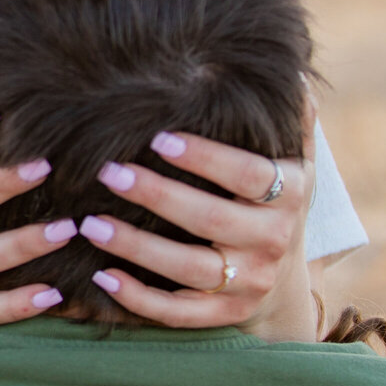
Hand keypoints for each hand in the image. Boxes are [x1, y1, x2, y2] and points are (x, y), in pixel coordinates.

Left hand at [80, 92, 317, 338]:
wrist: (283, 279)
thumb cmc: (272, 203)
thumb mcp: (294, 162)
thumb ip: (291, 120)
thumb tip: (290, 69)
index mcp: (290, 197)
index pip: (251, 176)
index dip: (208, 158)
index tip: (159, 138)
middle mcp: (272, 243)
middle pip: (212, 221)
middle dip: (158, 196)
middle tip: (110, 172)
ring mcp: (247, 284)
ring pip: (189, 270)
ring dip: (137, 248)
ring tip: (90, 224)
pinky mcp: (222, 316)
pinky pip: (178, 312)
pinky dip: (139, 299)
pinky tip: (102, 275)